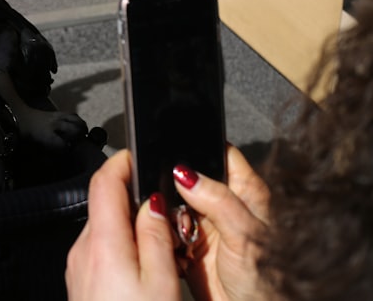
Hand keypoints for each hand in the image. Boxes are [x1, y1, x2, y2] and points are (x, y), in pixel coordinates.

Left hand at [66, 150, 182, 300]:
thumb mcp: (161, 283)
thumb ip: (157, 237)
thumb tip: (154, 203)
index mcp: (103, 242)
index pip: (104, 182)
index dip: (122, 162)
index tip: (137, 154)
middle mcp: (82, 249)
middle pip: (105, 204)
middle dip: (133, 198)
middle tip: (164, 206)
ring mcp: (77, 265)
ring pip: (103, 228)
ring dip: (127, 224)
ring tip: (159, 240)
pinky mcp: (79, 280)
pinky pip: (99, 250)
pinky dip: (119, 246)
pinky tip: (141, 265)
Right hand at [175, 145, 269, 300]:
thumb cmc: (266, 280)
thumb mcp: (245, 233)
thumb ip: (218, 199)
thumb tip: (185, 173)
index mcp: (245, 190)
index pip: (218, 152)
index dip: (197, 148)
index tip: (176, 155)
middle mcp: (222, 203)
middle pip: (187, 177)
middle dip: (173, 186)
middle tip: (177, 203)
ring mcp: (203, 223)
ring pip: (171, 202)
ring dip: (166, 213)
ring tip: (176, 228)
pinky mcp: (187, 243)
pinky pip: (163, 228)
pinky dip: (161, 232)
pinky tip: (172, 242)